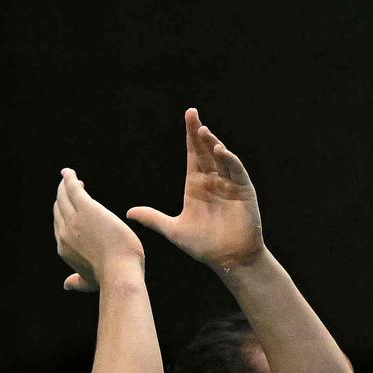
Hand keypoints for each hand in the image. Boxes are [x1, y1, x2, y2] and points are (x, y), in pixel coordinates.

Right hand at [51, 167, 143, 292]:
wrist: (119, 273)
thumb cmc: (108, 278)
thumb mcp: (88, 281)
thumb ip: (77, 281)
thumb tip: (66, 285)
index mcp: (64, 247)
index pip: (59, 225)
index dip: (64, 213)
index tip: (73, 204)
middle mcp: (64, 232)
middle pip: (59, 209)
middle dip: (63, 197)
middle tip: (72, 186)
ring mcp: (73, 220)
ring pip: (63, 197)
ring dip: (65, 185)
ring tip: (70, 177)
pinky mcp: (86, 208)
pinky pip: (72, 189)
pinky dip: (69, 179)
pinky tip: (69, 172)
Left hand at [127, 107, 263, 271]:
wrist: (227, 259)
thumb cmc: (203, 245)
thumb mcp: (173, 230)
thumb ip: (153, 218)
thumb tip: (129, 212)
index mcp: (196, 185)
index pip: (192, 155)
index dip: (189, 137)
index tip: (187, 116)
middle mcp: (213, 181)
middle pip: (206, 151)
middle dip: (199, 132)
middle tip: (191, 113)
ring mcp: (229, 185)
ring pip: (221, 158)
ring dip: (213, 144)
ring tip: (203, 131)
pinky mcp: (243, 192)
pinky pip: (236, 172)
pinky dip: (230, 161)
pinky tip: (221, 151)